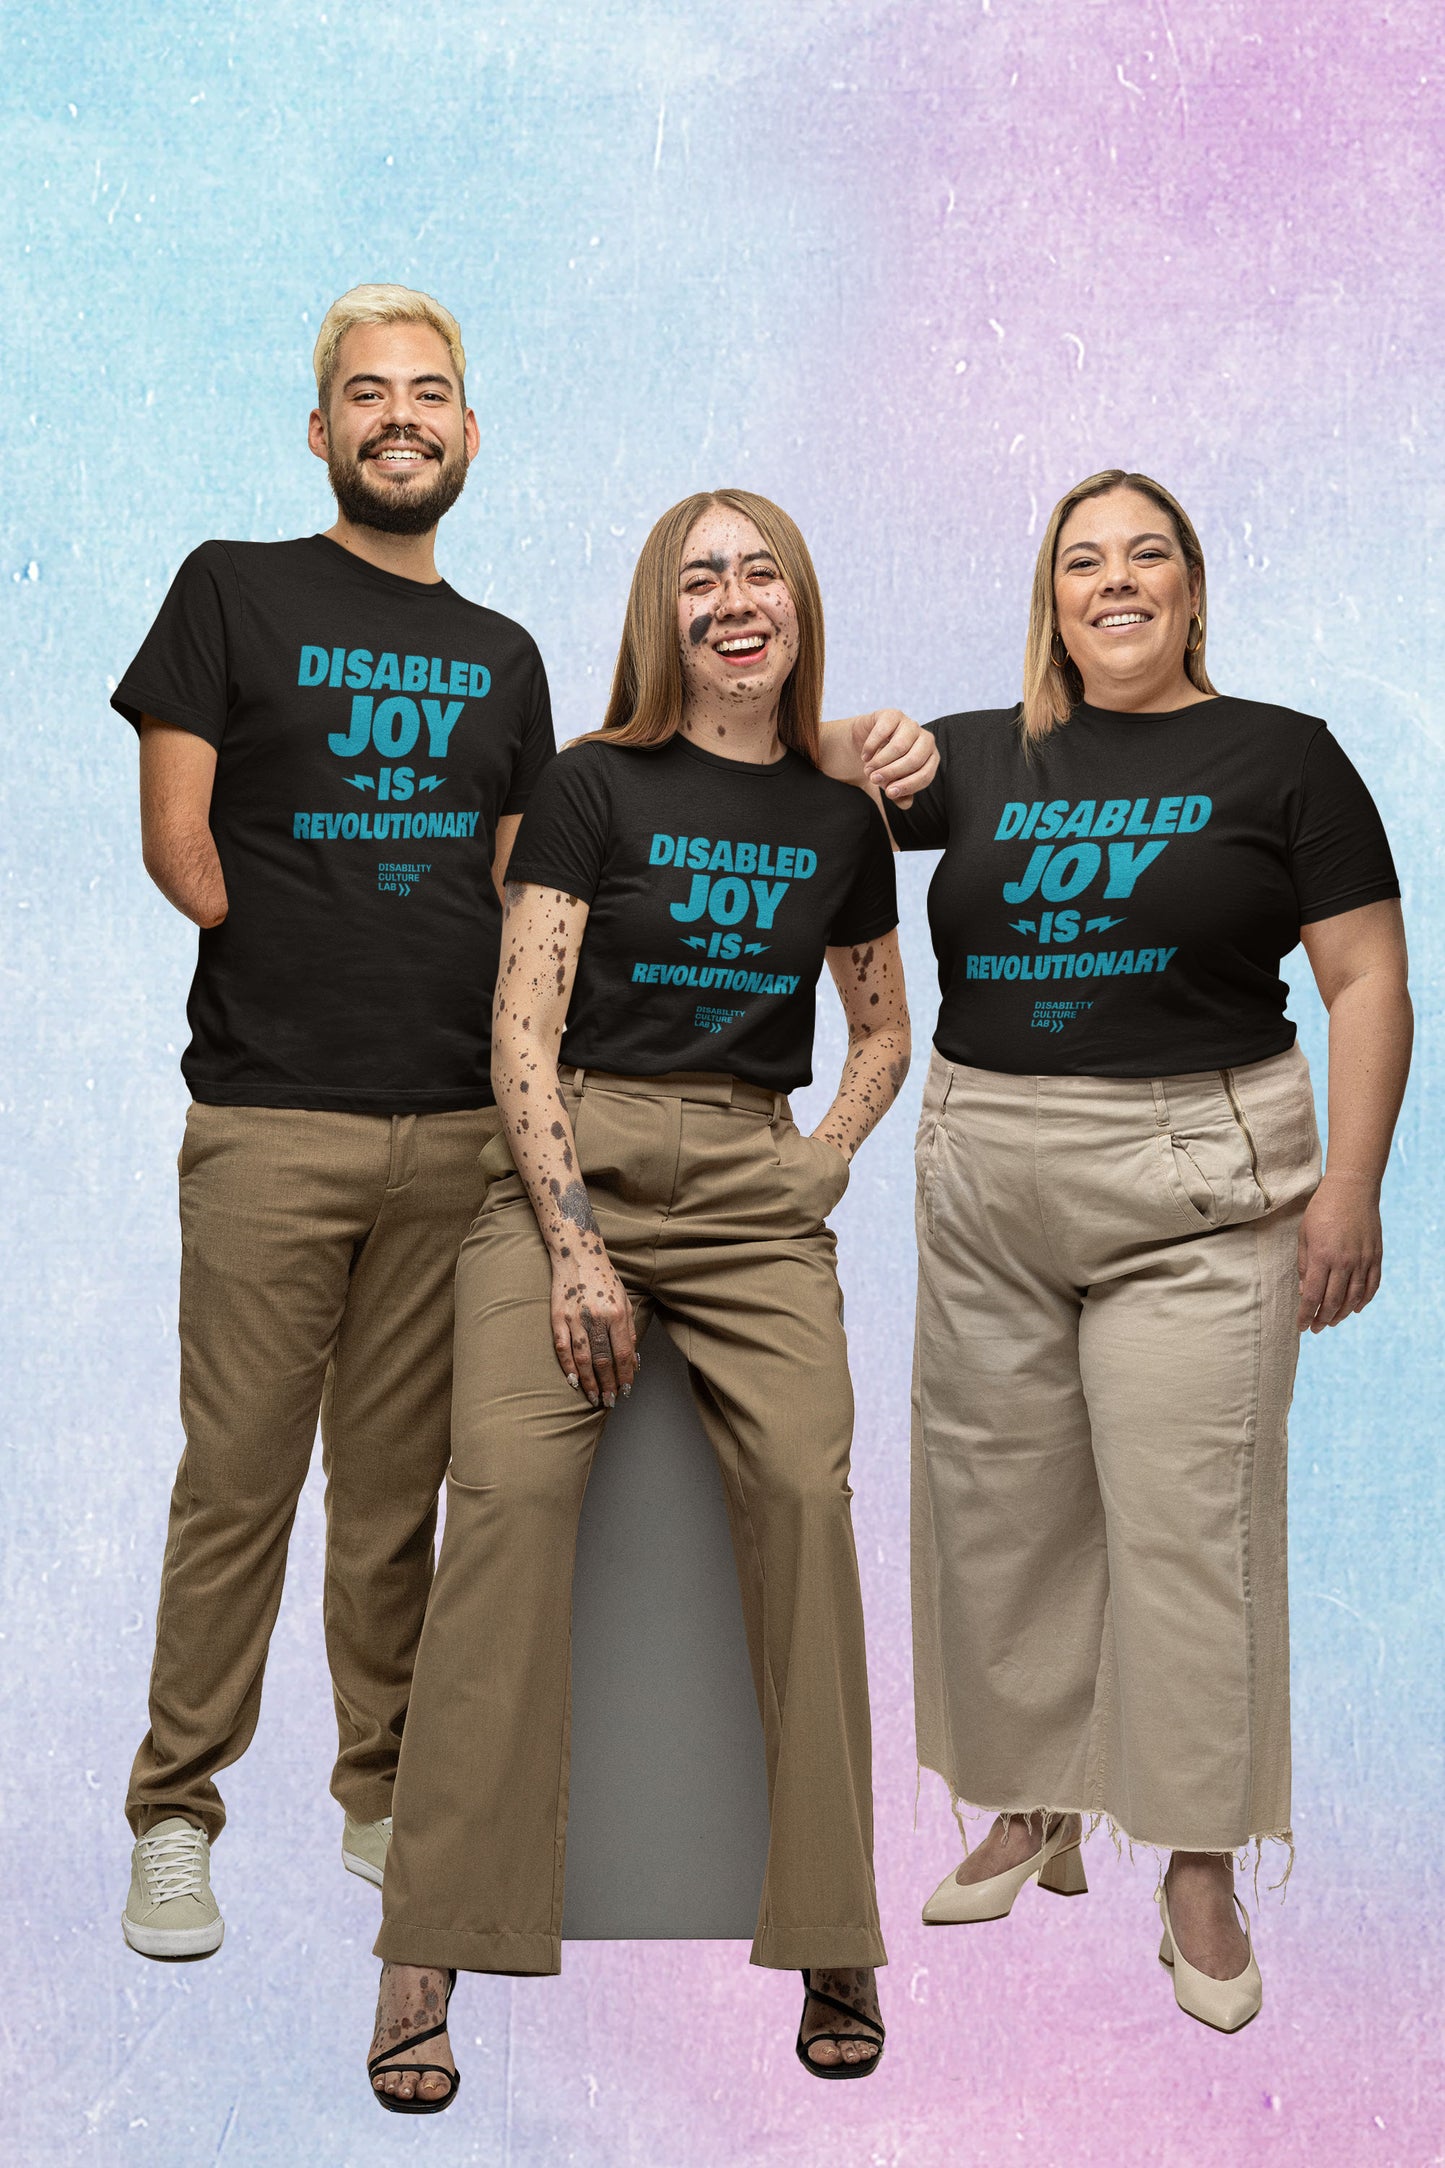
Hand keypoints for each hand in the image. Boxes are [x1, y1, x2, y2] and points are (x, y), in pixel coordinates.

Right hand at [550, 1242, 636, 1405]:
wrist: (578, 1254)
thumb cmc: (604, 1279)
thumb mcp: (624, 1301)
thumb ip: (630, 1330)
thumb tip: (634, 1361)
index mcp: (617, 1313)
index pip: (623, 1353)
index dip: (625, 1375)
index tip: (626, 1390)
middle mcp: (596, 1317)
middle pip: (603, 1360)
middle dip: (608, 1384)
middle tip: (610, 1401)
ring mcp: (575, 1318)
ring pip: (583, 1358)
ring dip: (589, 1382)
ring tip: (594, 1397)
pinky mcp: (558, 1317)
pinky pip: (563, 1348)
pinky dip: (568, 1366)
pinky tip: (574, 1381)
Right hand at [852, 709, 936, 805]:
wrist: (863, 745)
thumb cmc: (883, 766)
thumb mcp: (891, 784)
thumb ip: (900, 796)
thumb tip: (906, 803)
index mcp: (930, 758)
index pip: (925, 775)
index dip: (908, 786)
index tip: (889, 794)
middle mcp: (925, 739)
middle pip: (914, 760)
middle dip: (892, 773)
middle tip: (874, 780)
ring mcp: (910, 725)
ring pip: (900, 746)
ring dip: (880, 761)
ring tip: (868, 770)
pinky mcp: (892, 715)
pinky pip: (884, 731)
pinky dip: (871, 746)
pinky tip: (865, 755)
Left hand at [1297, 1172, 1382, 1331]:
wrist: (1352, 1189)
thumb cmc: (1322, 1210)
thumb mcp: (1304, 1235)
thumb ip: (1304, 1264)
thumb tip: (1305, 1291)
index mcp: (1322, 1257)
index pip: (1313, 1296)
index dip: (1306, 1314)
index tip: (1301, 1326)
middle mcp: (1344, 1262)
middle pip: (1333, 1301)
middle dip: (1322, 1319)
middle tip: (1316, 1328)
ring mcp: (1363, 1260)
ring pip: (1353, 1297)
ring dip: (1342, 1314)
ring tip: (1332, 1321)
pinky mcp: (1376, 1256)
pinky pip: (1372, 1285)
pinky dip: (1364, 1300)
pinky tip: (1355, 1308)